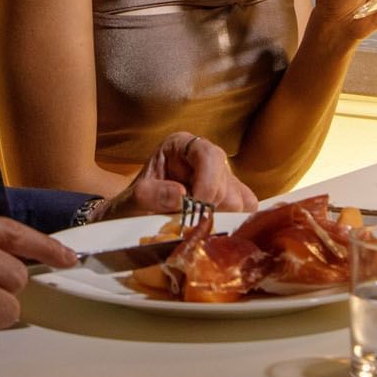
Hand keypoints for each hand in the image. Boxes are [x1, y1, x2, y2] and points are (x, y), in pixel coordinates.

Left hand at [96, 131, 257, 218]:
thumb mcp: (131, 201)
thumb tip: (182, 195)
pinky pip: (246, 211)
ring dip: (219, 220)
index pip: (208, 155)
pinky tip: (210, 230)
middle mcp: (206, 157)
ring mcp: (222, 178)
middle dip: (209, 208)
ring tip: (194, 228)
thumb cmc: (130, 207)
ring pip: (240, 201)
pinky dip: (232, 224)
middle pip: (227, 183)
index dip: (208, 182)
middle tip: (188, 225)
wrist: (131, 222)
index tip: (195, 209)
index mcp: (182, 146)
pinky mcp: (232, 198)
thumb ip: (151, 195)